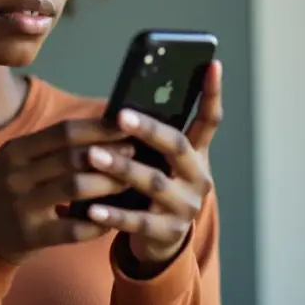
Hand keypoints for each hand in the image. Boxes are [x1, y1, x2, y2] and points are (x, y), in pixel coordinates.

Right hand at [0, 117, 135, 263]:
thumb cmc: (4, 190)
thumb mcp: (15, 161)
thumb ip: (49, 146)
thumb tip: (98, 126)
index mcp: (15, 151)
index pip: (63, 132)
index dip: (97, 128)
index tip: (125, 127)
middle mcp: (16, 175)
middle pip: (72, 157)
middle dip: (109, 154)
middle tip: (135, 153)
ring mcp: (22, 206)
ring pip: (75, 188)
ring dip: (108, 184)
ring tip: (129, 181)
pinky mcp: (30, 235)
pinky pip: (73, 229)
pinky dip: (97, 223)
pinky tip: (114, 218)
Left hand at [84, 60, 222, 267]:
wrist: (161, 239)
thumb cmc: (153, 187)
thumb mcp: (159, 161)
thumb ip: (150, 138)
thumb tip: (120, 104)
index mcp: (196, 155)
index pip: (209, 120)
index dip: (212, 93)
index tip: (213, 64)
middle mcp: (197, 178)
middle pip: (176, 147)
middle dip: (149, 130)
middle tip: (120, 115)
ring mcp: (185, 207)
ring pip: (154, 183)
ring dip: (122, 168)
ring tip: (93, 156)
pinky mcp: (167, 232)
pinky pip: (137, 221)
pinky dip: (113, 214)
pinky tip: (92, 207)